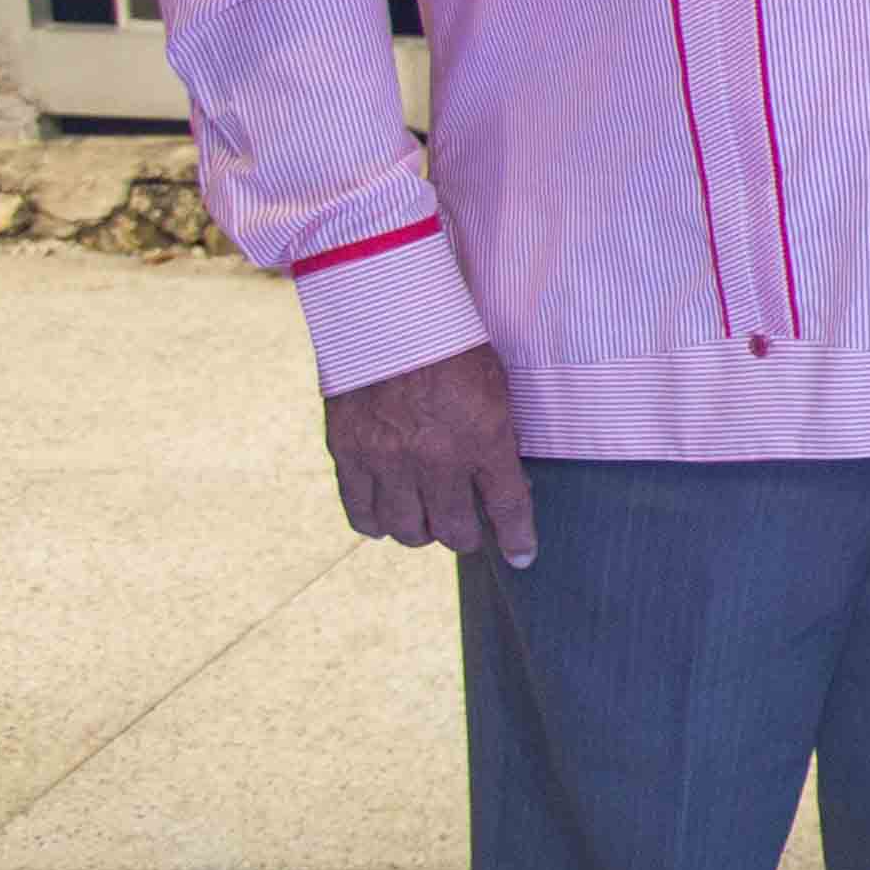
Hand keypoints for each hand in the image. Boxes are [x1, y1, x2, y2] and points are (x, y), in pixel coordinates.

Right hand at [326, 342, 535, 566]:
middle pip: (452, 529)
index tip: (523, 556)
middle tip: (466, 534)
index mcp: (482, 438)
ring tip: (426, 527)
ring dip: (419, 534)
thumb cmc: (452, 344)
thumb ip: (497, 435)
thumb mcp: (495, 387)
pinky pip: (359, 509)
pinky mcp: (347, 452)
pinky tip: (383, 525)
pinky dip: (373, 524)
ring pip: (405, 528)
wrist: (389, 312)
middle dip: (465, 538)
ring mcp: (387, 459)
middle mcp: (434, 458)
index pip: (507, 506)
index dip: (517, 538)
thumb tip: (500, 477)